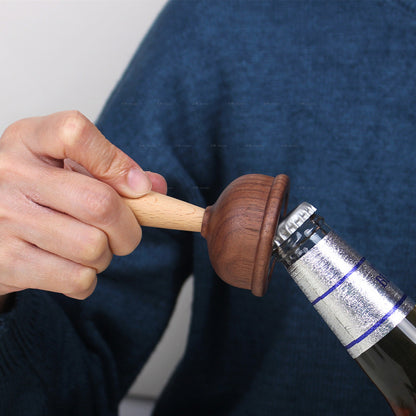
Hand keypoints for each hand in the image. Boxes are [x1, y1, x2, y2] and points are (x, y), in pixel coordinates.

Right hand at [0, 111, 166, 304]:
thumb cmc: (36, 191)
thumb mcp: (65, 165)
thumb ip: (111, 169)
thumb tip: (155, 187)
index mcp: (29, 140)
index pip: (76, 133)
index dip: (117, 163)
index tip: (138, 187)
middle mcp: (12, 174)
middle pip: (100, 204)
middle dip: (129, 227)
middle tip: (124, 231)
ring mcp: (5, 219)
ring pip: (93, 247)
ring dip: (105, 255)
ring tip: (90, 247)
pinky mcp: (7, 263)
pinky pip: (77, 279)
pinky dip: (87, 278)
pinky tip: (72, 265)